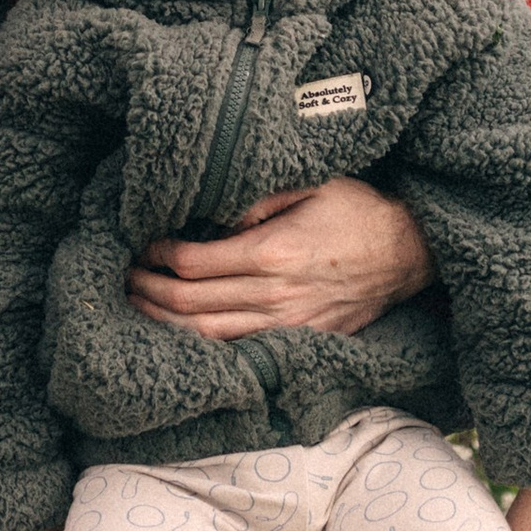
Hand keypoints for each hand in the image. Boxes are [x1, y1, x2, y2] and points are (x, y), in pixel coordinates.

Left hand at [127, 177, 433, 338]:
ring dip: (166, 322)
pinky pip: (240, 346)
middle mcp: (276, 296)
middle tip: (123, 277)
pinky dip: (203, 341)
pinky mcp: (300, 338)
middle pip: (191, 304)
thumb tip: (213, 216)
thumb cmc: (358, 210)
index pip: (195, 263)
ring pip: (209, 335)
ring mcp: (289, 324)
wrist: (408, 253)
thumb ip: (256, 198)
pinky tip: (181, 329)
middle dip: (150, 291)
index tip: (143, 242)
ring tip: (138, 305)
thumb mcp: (310, 183)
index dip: (160, 254)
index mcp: (274, 252)